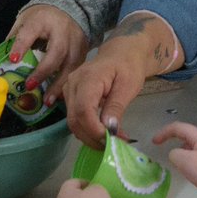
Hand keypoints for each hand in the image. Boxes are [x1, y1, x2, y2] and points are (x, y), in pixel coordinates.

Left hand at [7, 4, 88, 101]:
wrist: (69, 9)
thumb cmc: (42, 18)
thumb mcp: (25, 20)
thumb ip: (16, 38)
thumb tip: (4, 61)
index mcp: (42, 19)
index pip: (30, 32)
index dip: (21, 46)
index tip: (12, 60)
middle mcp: (61, 30)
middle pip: (56, 51)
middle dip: (43, 71)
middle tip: (29, 85)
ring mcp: (75, 41)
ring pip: (70, 64)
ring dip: (58, 84)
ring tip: (47, 100)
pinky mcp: (83, 51)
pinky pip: (77, 70)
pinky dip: (68, 84)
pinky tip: (59, 97)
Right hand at [62, 13, 180, 147]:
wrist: (121, 52)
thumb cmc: (128, 66)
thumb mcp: (128, 86)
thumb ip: (116, 107)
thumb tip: (110, 130)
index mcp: (88, 78)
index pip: (83, 110)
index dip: (94, 130)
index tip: (111, 140)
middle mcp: (73, 82)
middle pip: (74, 119)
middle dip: (92, 137)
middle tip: (114, 145)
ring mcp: (68, 88)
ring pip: (72, 121)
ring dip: (90, 136)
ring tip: (111, 139)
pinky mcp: (70, 94)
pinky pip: (74, 116)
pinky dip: (87, 129)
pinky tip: (103, 132)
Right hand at [154, 121, 196, 197]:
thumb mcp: (185, 161)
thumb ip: (174, 154)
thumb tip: (176, 154)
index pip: (179, 127)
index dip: (164, 132)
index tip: (154, 142)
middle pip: (189, 137)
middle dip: (175, 142)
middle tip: (167, 154)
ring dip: (185, 154)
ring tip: (180, 166)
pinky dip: (194, 163)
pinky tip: (195, 175)